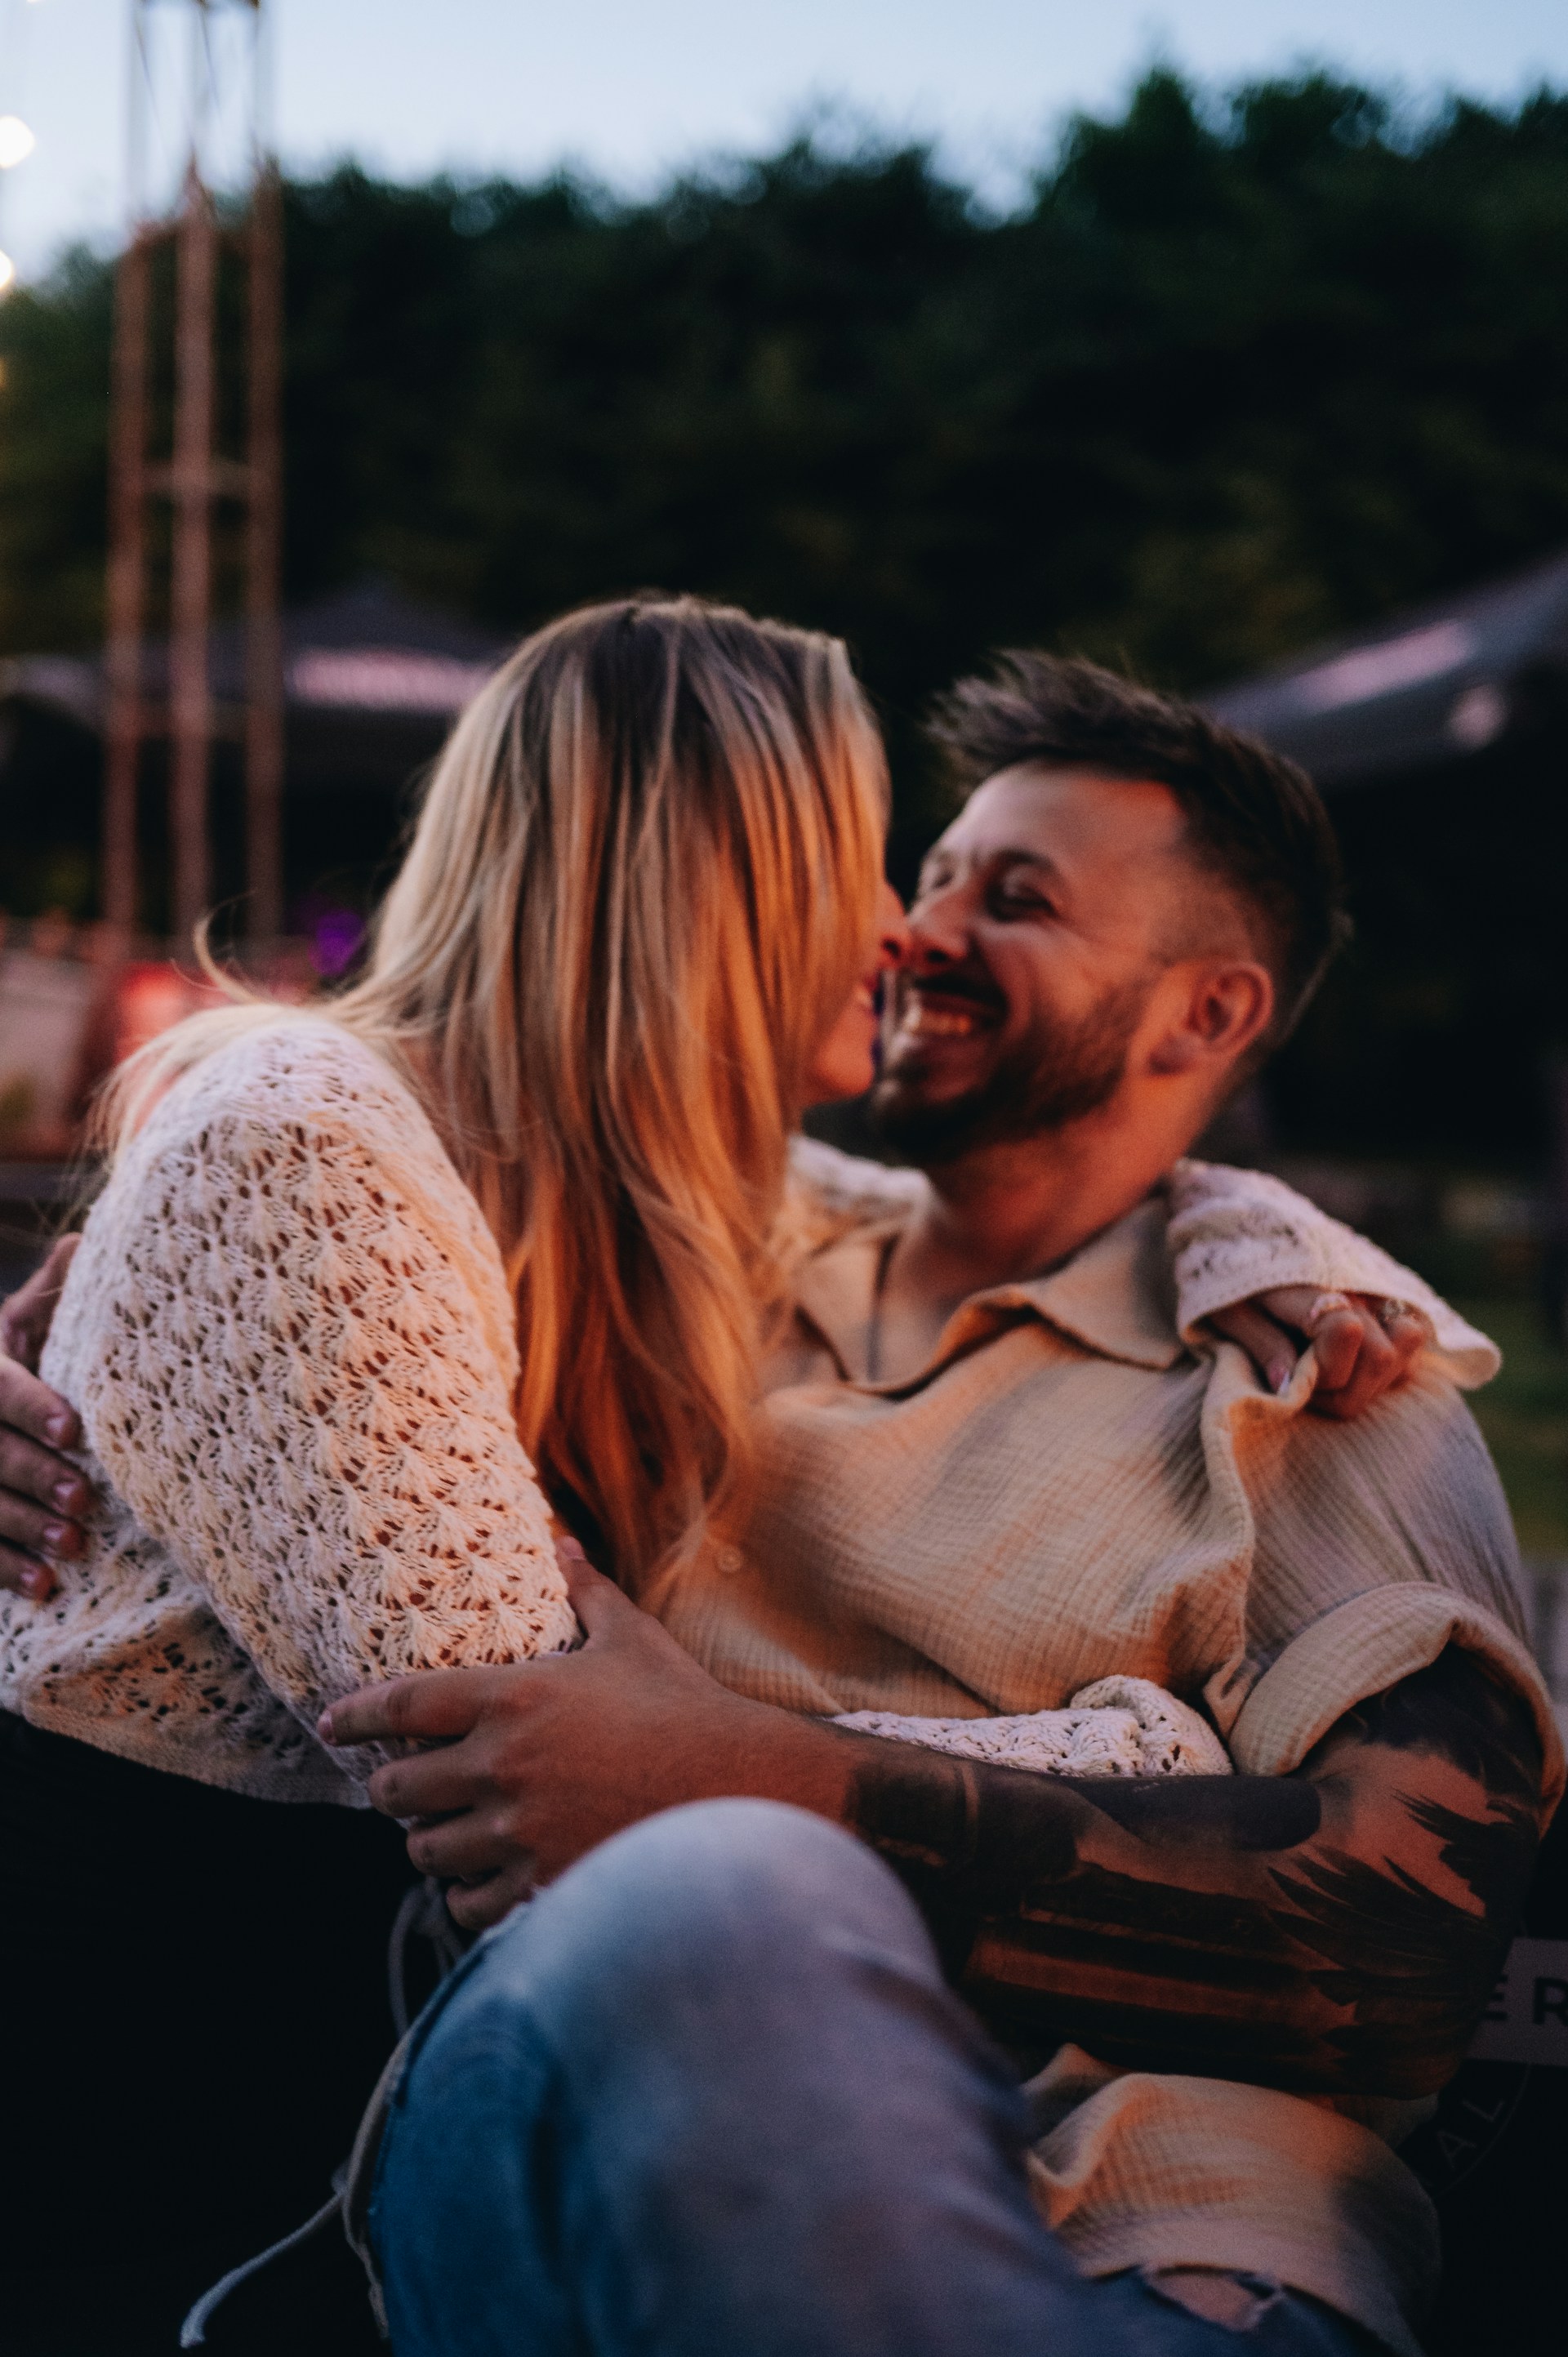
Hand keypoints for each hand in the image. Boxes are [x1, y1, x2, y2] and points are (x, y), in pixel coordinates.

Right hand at [0, 1238, 90, 1600]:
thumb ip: (49, 1299)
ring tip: (72, 1549)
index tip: (76, 1430)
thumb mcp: (17, 1331)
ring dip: (20, 1532)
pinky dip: (4, 1571)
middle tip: (86, 1501)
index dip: (33, 1407)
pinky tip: (44, 1588)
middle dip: (33, 1476)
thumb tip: (85, 1242)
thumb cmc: (7, 1372)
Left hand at [318, 1548, 845, 1928]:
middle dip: (392, 1791)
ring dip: (428, 1844)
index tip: (333, 1724)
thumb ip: (585, 1591)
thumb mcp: (631, 1639)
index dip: (356, 1716)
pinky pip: (468, 1903)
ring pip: (428, 1852)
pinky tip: (479, 1884)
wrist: (739, 1789)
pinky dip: (465, 1894)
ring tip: (441, 1836)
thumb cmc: (684, 1709)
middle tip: (399, 1789)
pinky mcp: (540, 1885)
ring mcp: (517, 1832)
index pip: (402, 1706)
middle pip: (399, 1790)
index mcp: (512, 1698)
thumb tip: (561, 1539)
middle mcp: (501, 1766)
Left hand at [1208, 1284, 1428, 1418]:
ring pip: (1403, 1359)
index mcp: (1308, 1283)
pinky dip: (1384, 1371)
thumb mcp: (1228, 1309)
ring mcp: (1379, 1295)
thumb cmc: (1228, 1273)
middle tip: (1305, 1382)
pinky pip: (1409, 1352)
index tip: (1292, 1376)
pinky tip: (1348, 1367)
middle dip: (1343, 1388)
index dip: (1323, 1370)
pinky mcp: (1390, 1305)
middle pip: (1383, 1357)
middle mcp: (1356, 1287)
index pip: (1345, 1332)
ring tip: (1327, 1375)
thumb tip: (1289, 1386)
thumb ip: (1261, 1345)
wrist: (1245, 1229)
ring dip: (1366, 1383)